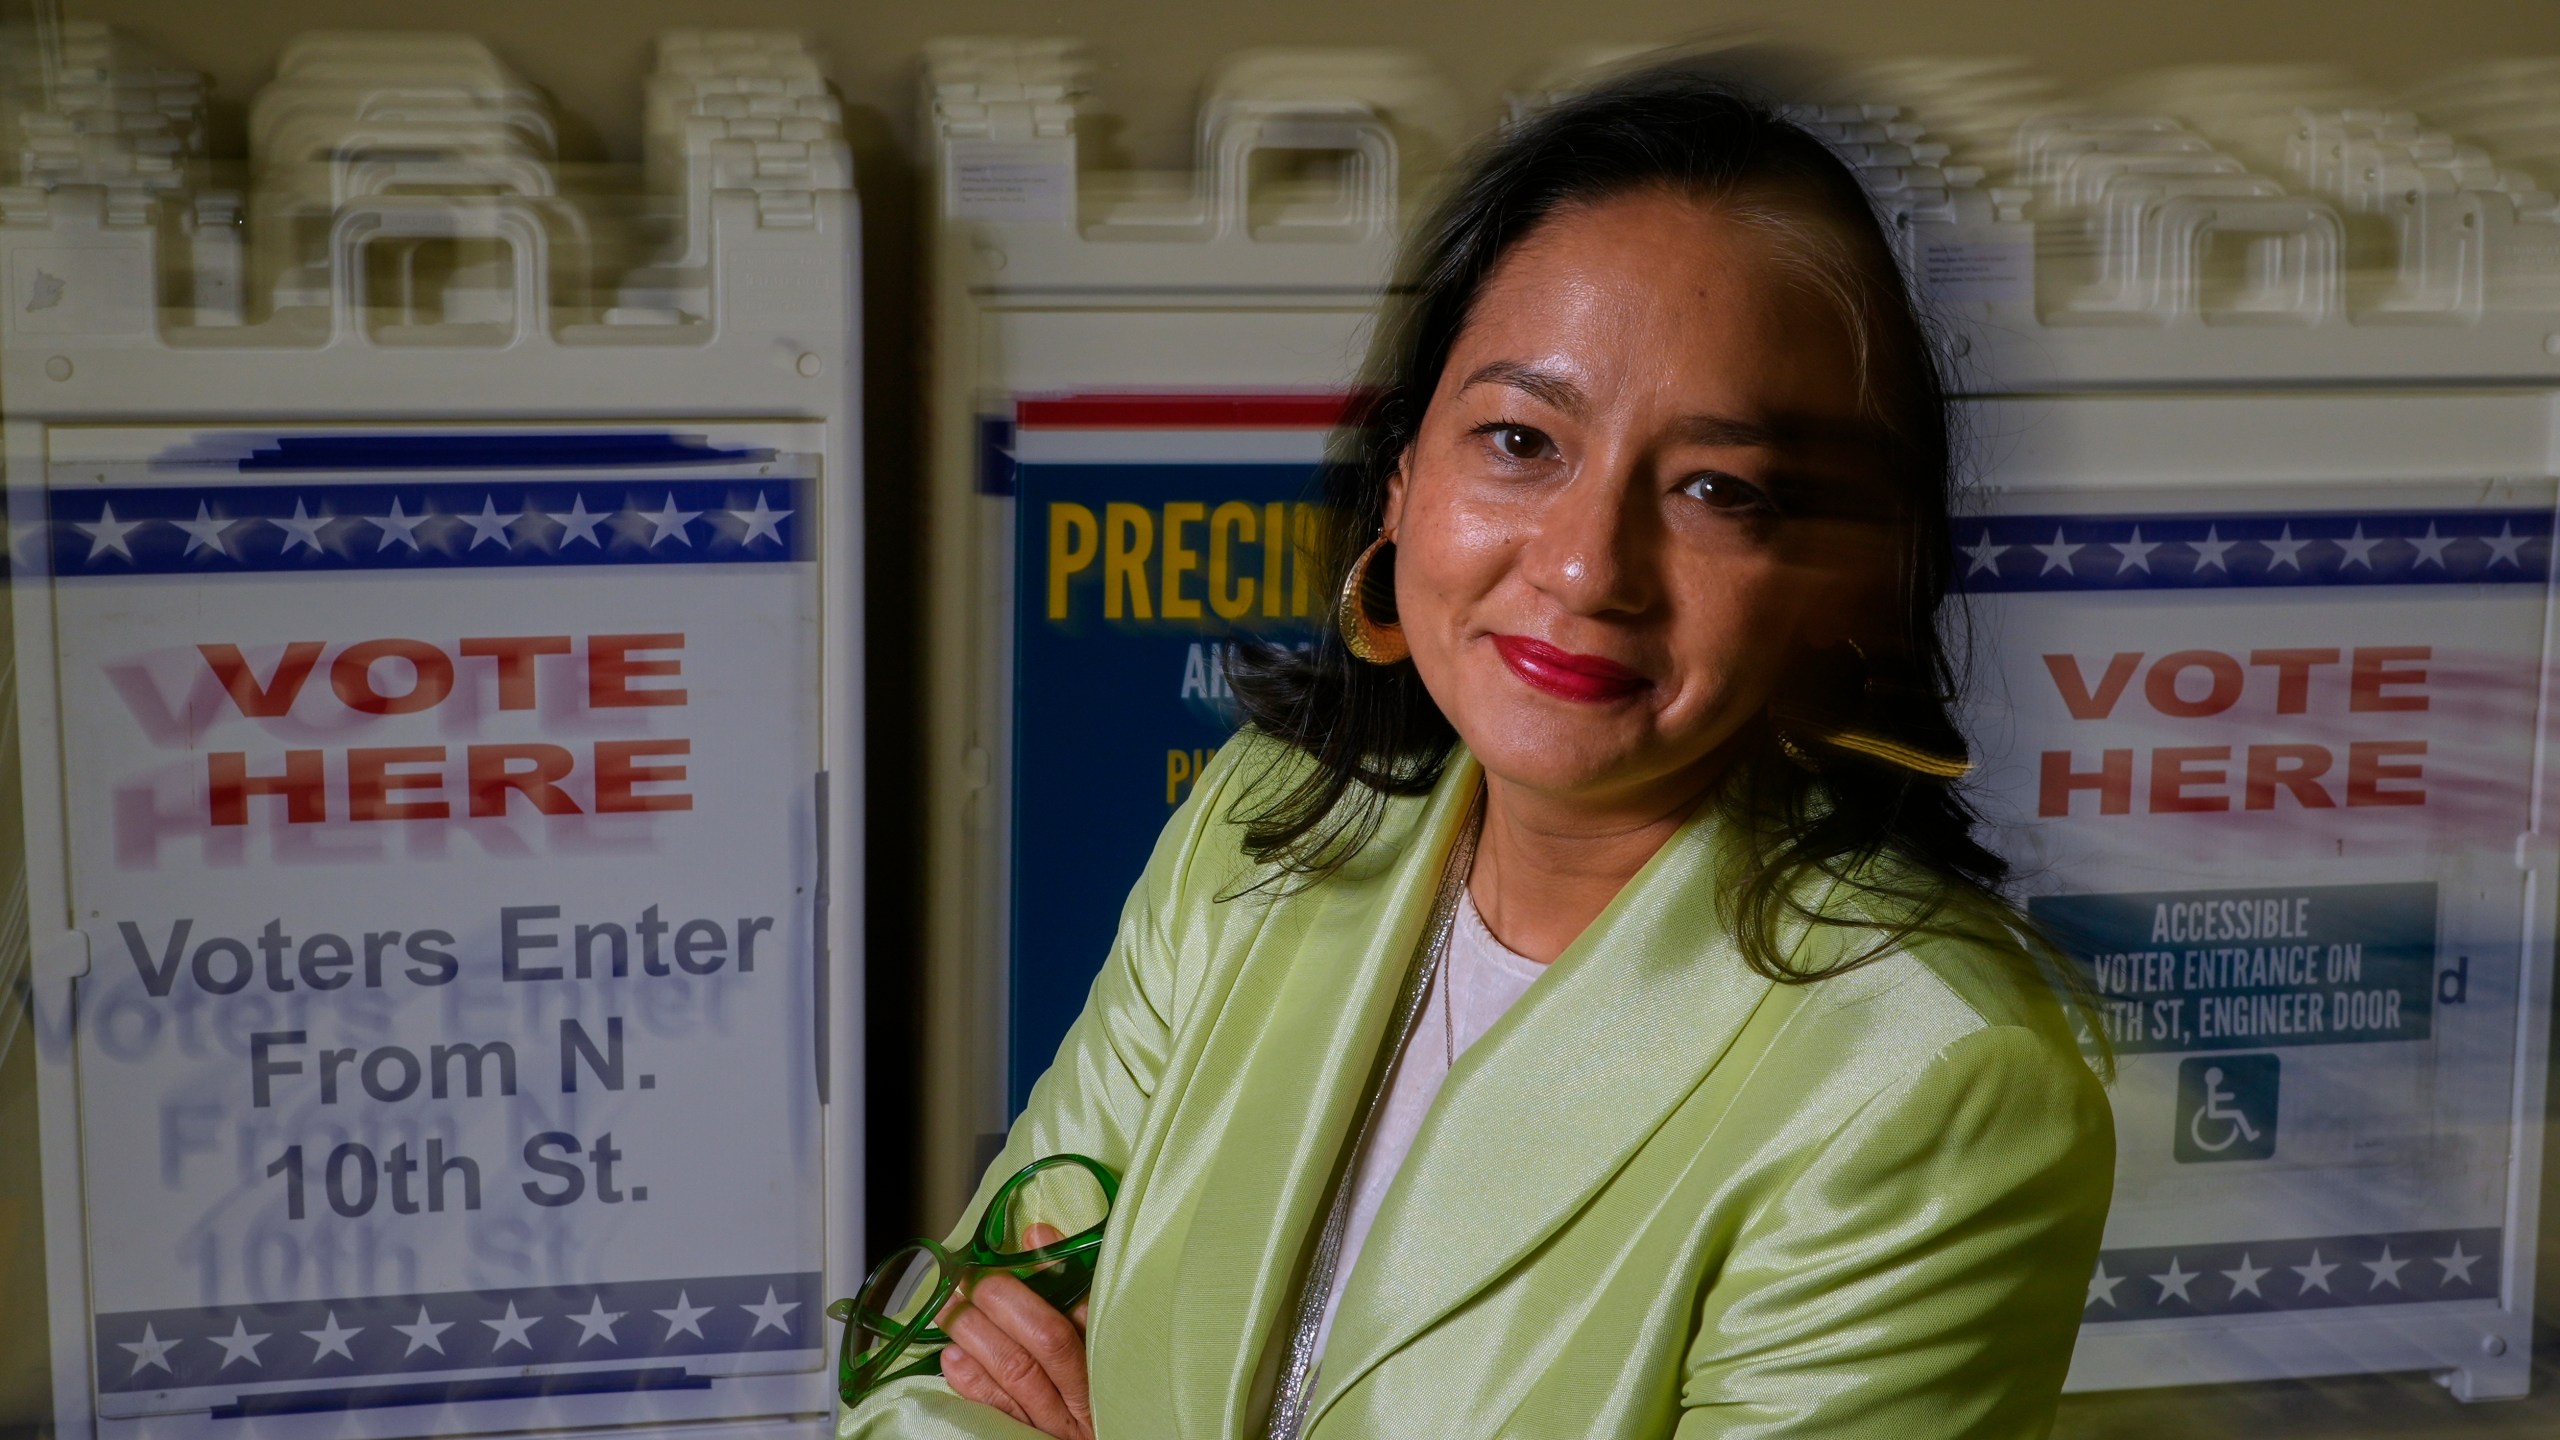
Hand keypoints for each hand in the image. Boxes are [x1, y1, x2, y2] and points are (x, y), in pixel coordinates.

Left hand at [940, 1223, 1094, 1438]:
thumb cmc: (1085, 1383)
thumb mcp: (1091, 1342)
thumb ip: (1072, 1291)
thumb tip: (1037, 1236)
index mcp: (1109, 1366)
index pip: (1090, 1312)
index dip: (1058, 1274)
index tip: (1031, 1240)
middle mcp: (1087, 1399)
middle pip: (1047, 1342)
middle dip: (1005, 1301)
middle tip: (972, 1277)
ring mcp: (1054, 1424)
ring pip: (1016, 1372)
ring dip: (976, 1333)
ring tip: (949, 1307)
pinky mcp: (1024, 1439)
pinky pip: (994, 1408)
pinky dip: (971, 1379)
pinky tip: (951, 1355)